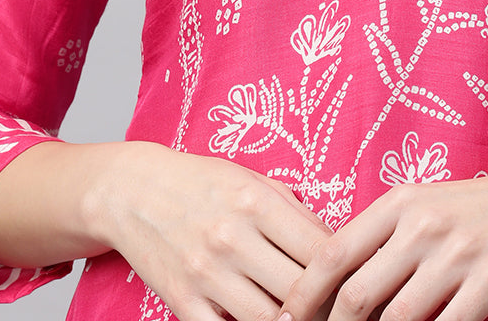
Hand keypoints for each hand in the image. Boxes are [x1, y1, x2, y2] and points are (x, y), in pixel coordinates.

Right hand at [88, 141, 335, 320]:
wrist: (132, 190)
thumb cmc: (202, 183)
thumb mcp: (252, 181)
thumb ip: (296, 214)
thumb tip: (343, 251)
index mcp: (256, 202)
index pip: (322, 252)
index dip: (347, 275)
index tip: (355, 283)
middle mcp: (232, 237)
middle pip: (302, 292)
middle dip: (325, 306)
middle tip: (338, 310)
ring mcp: (206, 273)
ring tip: (303, 318)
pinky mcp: (183, 301)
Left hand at [277, 151, 487, 320]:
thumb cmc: (482, 209)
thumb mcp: (426, 207)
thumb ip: (386, 239)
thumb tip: (343, 285)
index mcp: (398, 203)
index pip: (333, 252)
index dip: (305, 294)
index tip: (287, 320)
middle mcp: (421, 225)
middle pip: (358, 293)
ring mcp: (457, 253)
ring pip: (399, 318)